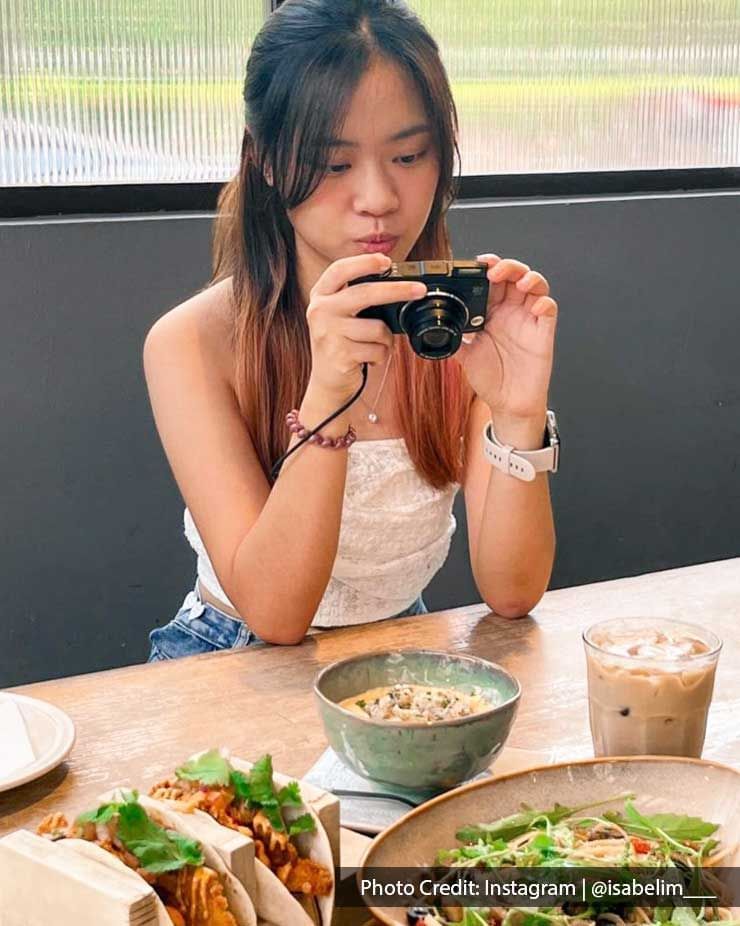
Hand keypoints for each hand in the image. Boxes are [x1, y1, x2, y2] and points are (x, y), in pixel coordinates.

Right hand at [305, 253, 425, 403]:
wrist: (327, 382)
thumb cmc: (342, 344)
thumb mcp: (341, 315)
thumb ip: (358, 298)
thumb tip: (399, 286)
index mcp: (321, 295)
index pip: (340, 270)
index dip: (364, 262)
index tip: (387, 261)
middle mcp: (320, 311)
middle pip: (365, 293)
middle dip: (398, 290)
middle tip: (419, 290)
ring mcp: (328, 333)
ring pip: (377, 328)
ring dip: (386, 339)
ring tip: (376, 345)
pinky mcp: (339, 355)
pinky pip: (377, 350)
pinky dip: (381, 355)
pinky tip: (369, 358)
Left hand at [455, 253, 557, 425]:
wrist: (507, 404)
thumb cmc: (490, 379)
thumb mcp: (464, 356)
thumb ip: (453, 337)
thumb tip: (430, 327)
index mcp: (492, 313)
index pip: (492, 282)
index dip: (488, 268)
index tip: (477, 264)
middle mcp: (511, 312)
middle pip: (515, 276)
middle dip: (506, 267)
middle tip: (493, 271)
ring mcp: (528, 320)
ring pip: (535, 285)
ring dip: (529, 277)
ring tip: (518, 281)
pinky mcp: (543, 332)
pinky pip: (549, 309)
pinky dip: (544, 303)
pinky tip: (534, 307)